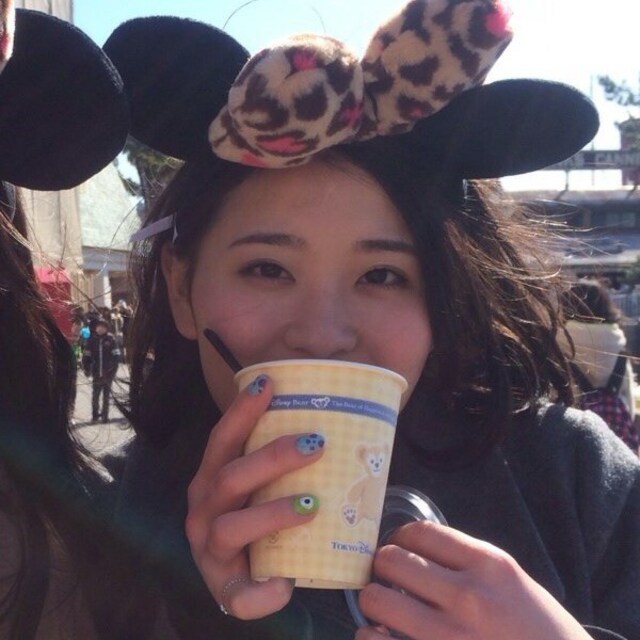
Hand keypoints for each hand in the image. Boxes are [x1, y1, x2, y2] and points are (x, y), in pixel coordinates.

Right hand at [186, 375, 324, 619]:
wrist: (240, 577)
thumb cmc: (256, 517)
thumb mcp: (261, 485)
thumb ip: (281, 459)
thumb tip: (336, 422)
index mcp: (212, 479)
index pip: (222, 440)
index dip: (242, 412)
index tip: (269, 382)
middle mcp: (203, 509)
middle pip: (230, 477)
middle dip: (272, 457)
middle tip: (315, 443)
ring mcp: (208, 550)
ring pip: (232, 527)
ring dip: (273, 512)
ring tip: (312, 503)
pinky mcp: (223, 588)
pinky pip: (239, 595)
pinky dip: (262, 592)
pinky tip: (286, 584)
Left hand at [355, 521, 592, 639]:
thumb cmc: (539, 632)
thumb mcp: (512, 583)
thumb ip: (468, 563)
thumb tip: (417, 549)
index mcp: (489, 565)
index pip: (421, 533)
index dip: (400, 537)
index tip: (398, 547)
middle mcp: (468, 597)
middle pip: (392, 560)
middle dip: (382, 566)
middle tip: (386, 577)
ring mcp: (450, 637)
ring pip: (377, 600)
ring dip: (373, 601)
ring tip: (381, 608)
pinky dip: (370, 638)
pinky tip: (379, 637)